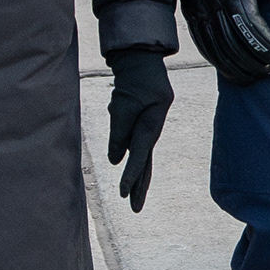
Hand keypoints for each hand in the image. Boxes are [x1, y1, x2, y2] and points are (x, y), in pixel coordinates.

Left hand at [104, 45, 174, 208]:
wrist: (142, 60)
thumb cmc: (133, 80)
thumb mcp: (122, 105)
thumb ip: (118, 133)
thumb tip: (116, 160)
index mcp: (152, 125)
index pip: (139, 156)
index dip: (130, 176)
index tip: (124, 194)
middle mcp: (153, 129)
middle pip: (146, 162)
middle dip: (139, 186)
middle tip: (135, 209)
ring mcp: (150, 126)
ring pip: (141, 155)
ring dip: (135, 174)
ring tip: (131, 195)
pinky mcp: (144, 122)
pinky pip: (135, 142)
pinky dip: (129, 153)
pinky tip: (125, 159)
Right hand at [164, 0, 269, 85]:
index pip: (251, 27)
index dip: (265, 46)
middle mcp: (212, 0)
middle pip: (232, 43)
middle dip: (251, 62)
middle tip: (269, 71)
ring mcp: (197, 6)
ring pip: (215, 48)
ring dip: (233, 67)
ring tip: (252, 76)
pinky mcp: (188, 9)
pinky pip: (201, 41)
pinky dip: (215, 58)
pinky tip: (228, 67)